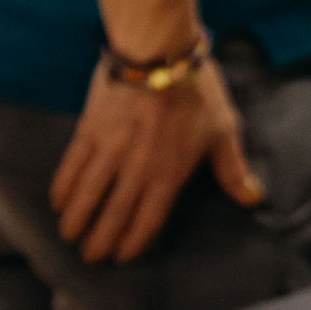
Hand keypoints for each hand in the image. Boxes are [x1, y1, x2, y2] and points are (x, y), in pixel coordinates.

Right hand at [50, 55, 259, 265]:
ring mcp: (109, 151)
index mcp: (169, 174)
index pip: (147, 220)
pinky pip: (71, 165)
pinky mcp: (89, 130)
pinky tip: (58, 201)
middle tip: (89, 257)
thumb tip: (252, 199)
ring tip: (69, 235)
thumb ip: (232, 169)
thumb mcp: (223, 130)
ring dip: (77, 219)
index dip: (133, 243)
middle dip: (100, 240)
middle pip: (113, 214)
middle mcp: (136, 169)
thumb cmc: (197, 90)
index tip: (121, 257)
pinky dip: (63, 186)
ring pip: (87, 195)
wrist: (158, 51)